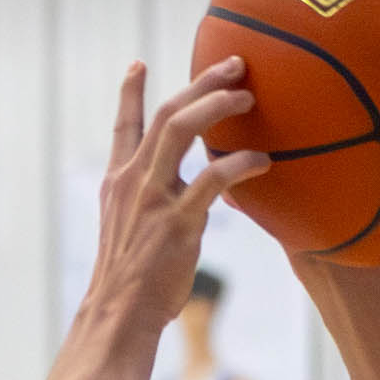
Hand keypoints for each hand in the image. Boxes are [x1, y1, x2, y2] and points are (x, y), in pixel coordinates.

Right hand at [82, 59, 265, 335]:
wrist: (119, 316)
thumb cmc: (131, 284)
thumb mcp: (130, 234)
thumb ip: (153, 207)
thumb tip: (192, 199)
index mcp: (118, 182)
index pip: (123, 127)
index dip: (130, 92)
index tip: (138, 64)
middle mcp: (133, 180)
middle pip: (166, 112)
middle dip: (200, 82)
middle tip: (233, 65)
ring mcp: (154, 197)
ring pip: (182, 128)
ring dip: (217, 105)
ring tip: (247, 97)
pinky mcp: (178, 220)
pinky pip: (214, 177)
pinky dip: (241, 163)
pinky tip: (262, 161)